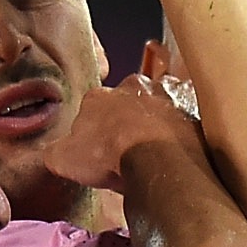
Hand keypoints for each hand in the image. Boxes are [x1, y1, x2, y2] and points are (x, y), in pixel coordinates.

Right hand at [41, 77, 204, 193]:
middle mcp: (133, 86)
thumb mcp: (64, 160)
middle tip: (130, 145)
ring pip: (159, 102)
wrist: (157, 160)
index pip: (93, 106)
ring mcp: (165, 95)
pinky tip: (180, 145)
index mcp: (99, 96)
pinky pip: (187, 114)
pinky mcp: (192, 109)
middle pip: (128, 100)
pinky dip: (184, 126)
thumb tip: (55, 154)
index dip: (96, 128)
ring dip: (157, 118)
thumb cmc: (108, 156)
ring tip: (157, 146)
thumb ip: (56, 152)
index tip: (101, 148)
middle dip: (128, 117)